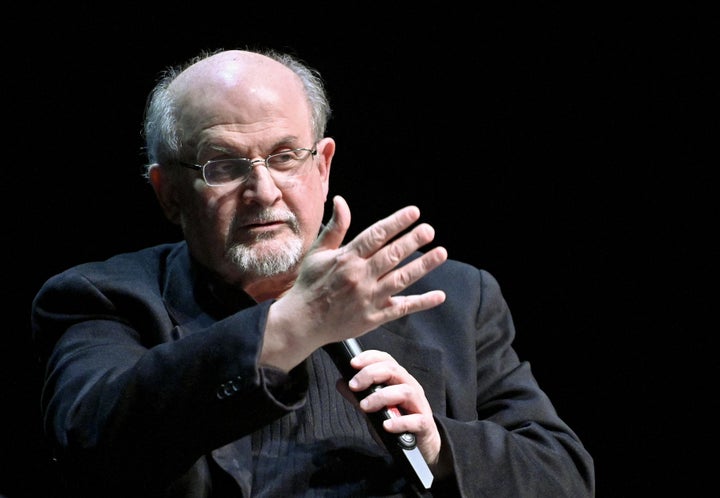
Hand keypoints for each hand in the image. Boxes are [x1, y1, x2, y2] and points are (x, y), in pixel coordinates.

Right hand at [264, 195, 446, 369]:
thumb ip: (335, 228)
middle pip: (392, 255)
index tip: (414, 213)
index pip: (376, 235)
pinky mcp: (374, 317)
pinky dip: (421, 302)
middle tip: (429, 230)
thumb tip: (342, 201)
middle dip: (413, 241)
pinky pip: (402, 308)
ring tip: (441, 253)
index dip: (396, 222)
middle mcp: (360, 277)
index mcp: (346, 259)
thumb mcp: (318, 253)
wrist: (302, 323)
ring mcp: (369, 298)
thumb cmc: (309, 285)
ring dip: (423, 266)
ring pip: (401, 279)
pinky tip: (439, 295)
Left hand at [347, 349, 442, 469]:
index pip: (386, 360)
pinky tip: (386, 426)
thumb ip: (359, 396)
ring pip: (404, 391)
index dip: (370, 357)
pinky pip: (415, 420)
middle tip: (354, 386)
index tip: (352, 363)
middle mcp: (410, 387)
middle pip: (394, 370)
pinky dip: (399, 422)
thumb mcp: (375, 408)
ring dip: (381, 397)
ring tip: (364, 407)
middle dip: (371, 374)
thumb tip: (341, 382)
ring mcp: (419, 404)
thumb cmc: (397, 420)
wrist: (421, 445)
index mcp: (398, 380)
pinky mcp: (424, 424)